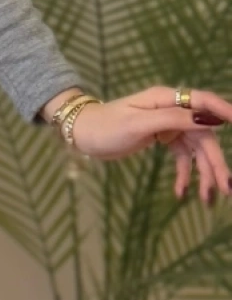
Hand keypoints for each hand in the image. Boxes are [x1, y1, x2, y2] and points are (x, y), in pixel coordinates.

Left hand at [69, 86, 231, 202]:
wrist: (82, 134)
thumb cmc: (106, 125)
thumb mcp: (138, 124)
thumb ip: (173, 119)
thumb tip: (207, 118)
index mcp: (165, 99)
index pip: (202, 101)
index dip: (223, 111)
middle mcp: (171, 110)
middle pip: (203, 135)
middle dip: (216, 162)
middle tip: (226, 189)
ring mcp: (167, 126)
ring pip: (195, 150)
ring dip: (203, 174)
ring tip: (207, 199)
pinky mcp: (162, 139)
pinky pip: (181, 157)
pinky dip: (184, 174)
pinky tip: (183, 193)